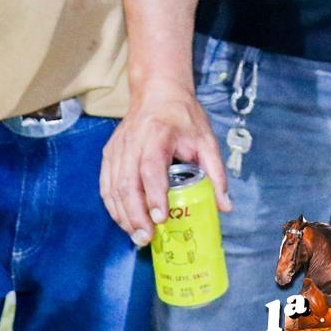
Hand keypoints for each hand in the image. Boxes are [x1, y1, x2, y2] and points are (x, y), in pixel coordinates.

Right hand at [100, 80, 229, 246]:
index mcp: (158, 135)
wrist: (157, 93)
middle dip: (135, 214)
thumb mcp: (207, 140)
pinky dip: (113, 206)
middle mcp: (133, 142)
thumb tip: (224, 207)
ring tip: (137, 236)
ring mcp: (117, 148)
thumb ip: (216, 173)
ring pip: (113, 187)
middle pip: (127, 183)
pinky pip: (106, 185)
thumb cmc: (184, 117)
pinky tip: (124, 221)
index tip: (160, 218)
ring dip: (123, 215)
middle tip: (146, 238)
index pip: (151, 168)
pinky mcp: (109, 154)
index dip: (154, 195)